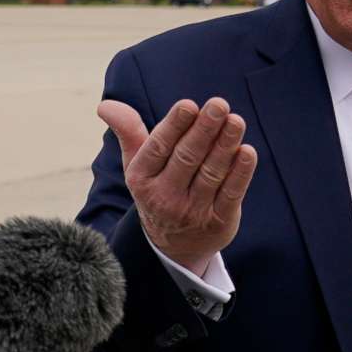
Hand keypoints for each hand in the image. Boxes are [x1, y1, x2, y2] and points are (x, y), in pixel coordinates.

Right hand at [100, 95, 256, 275]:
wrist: (174, 247)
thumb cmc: (157, 189)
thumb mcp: (137, 165)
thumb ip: (128, 132)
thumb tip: (105, 105)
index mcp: (142, 179)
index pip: (158, 148)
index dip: (174, 126)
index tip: (189, 105)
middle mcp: (164, 197)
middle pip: (187, 158)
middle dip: (204, 130)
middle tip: (219, 105)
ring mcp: (192, 212)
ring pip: (211, 173)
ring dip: (225, 146)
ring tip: (236, 121)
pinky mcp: (218, 222)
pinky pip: (231, 194)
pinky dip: (240, 173)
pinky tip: (247, 152)